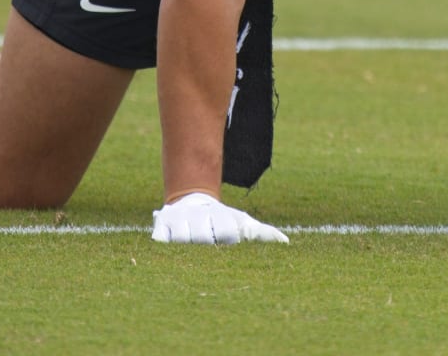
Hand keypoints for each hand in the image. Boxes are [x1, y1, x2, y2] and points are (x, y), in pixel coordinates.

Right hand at [151, 192, 287, 243]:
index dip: (227, 239)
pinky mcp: (161, 226)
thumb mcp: (242, 222)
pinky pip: (160, 239)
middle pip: (203, 238)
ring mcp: (179, 220)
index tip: (227, 241)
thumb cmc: (221, 220)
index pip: (226, 233)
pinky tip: (170, 245)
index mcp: (219, 217)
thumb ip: (262, 233)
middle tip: (208, 245)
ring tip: (191, 247)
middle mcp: (198, 217)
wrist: (191, 200)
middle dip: (206, 244)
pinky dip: (164, 242)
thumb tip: (287, 242)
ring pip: (181, 239)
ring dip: (186, 247)